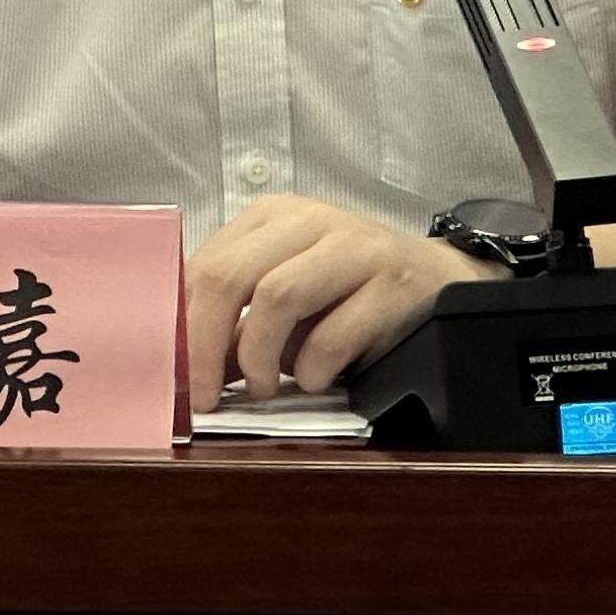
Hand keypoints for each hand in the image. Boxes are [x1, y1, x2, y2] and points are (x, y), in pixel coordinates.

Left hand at [185, 194, 496, 405]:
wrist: (437, 278)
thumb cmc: (348, 291)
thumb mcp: (288, 292)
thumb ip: (238, 322)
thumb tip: (188, 367)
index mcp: (273, 217)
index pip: (206, 266)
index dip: (183, 327)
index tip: (178, 377)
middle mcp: (309, 220)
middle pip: (229, 277)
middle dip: (206, 347)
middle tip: (208, 397)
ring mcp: (353, 246)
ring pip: (276, 298)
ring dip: (260, 359)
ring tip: (266, 386)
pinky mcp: (391, 281)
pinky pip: (333, 334)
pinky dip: (313, 370)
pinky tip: (316, 379)